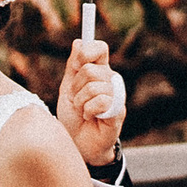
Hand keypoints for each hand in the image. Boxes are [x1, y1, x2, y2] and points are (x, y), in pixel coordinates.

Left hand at [57, 30, 126, 170]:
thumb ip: (73, 67)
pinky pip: (100, 101)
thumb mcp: (67, 90)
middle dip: (75, 87)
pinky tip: (90, 119)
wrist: (77, 145)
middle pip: (89, 69)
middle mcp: (111, 81)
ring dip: (80, 102)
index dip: (86, 53)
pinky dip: (88, 111)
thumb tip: (78, 42)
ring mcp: (116, 95)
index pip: (100, 48)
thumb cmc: (73, 118)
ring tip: (83, 112)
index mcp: (99, 72)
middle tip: (77, 101)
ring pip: (93, 86)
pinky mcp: (118, 111)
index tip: (76, 65)